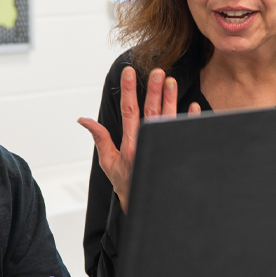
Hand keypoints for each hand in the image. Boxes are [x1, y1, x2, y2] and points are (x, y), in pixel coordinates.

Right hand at [80, 66, 198, 212]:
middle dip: (153, 90)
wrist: (145, 205)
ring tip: (171, 81)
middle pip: (151, 112)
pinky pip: (184, 133)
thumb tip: (83, 119)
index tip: (129, 72)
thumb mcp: (108, 162)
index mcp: (131, 145)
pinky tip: (192, 105)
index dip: (128, 90)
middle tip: (157, 71)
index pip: (129, 111)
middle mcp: (148, 145)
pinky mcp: (176, 153)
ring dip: (170, 99)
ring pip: (168, 118)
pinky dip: (189, 119)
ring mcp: (164, 148)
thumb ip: (99, 137)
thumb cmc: (126, 182)